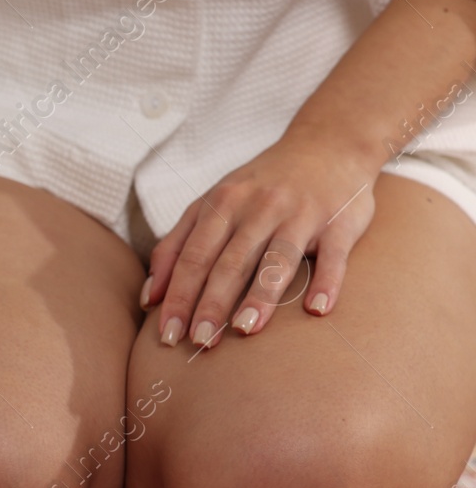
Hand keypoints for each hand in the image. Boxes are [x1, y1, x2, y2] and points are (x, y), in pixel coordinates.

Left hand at [142, 134, 378, 347]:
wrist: (329, 144)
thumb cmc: (259, 188)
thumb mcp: (211, 204)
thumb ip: (176, 246)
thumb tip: (148, 298)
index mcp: (223, 205)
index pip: (193, 257)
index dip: (178, 296)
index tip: (166, 334)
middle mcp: (259, 207)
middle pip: (230, 262)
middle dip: (211, 304)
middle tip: (200, 342)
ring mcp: (301, 213)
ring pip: (277, 258)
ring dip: (261, 295)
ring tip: (245, 329)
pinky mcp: (340, 222)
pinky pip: (334, 255)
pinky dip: (327, 281)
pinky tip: (317, 310)